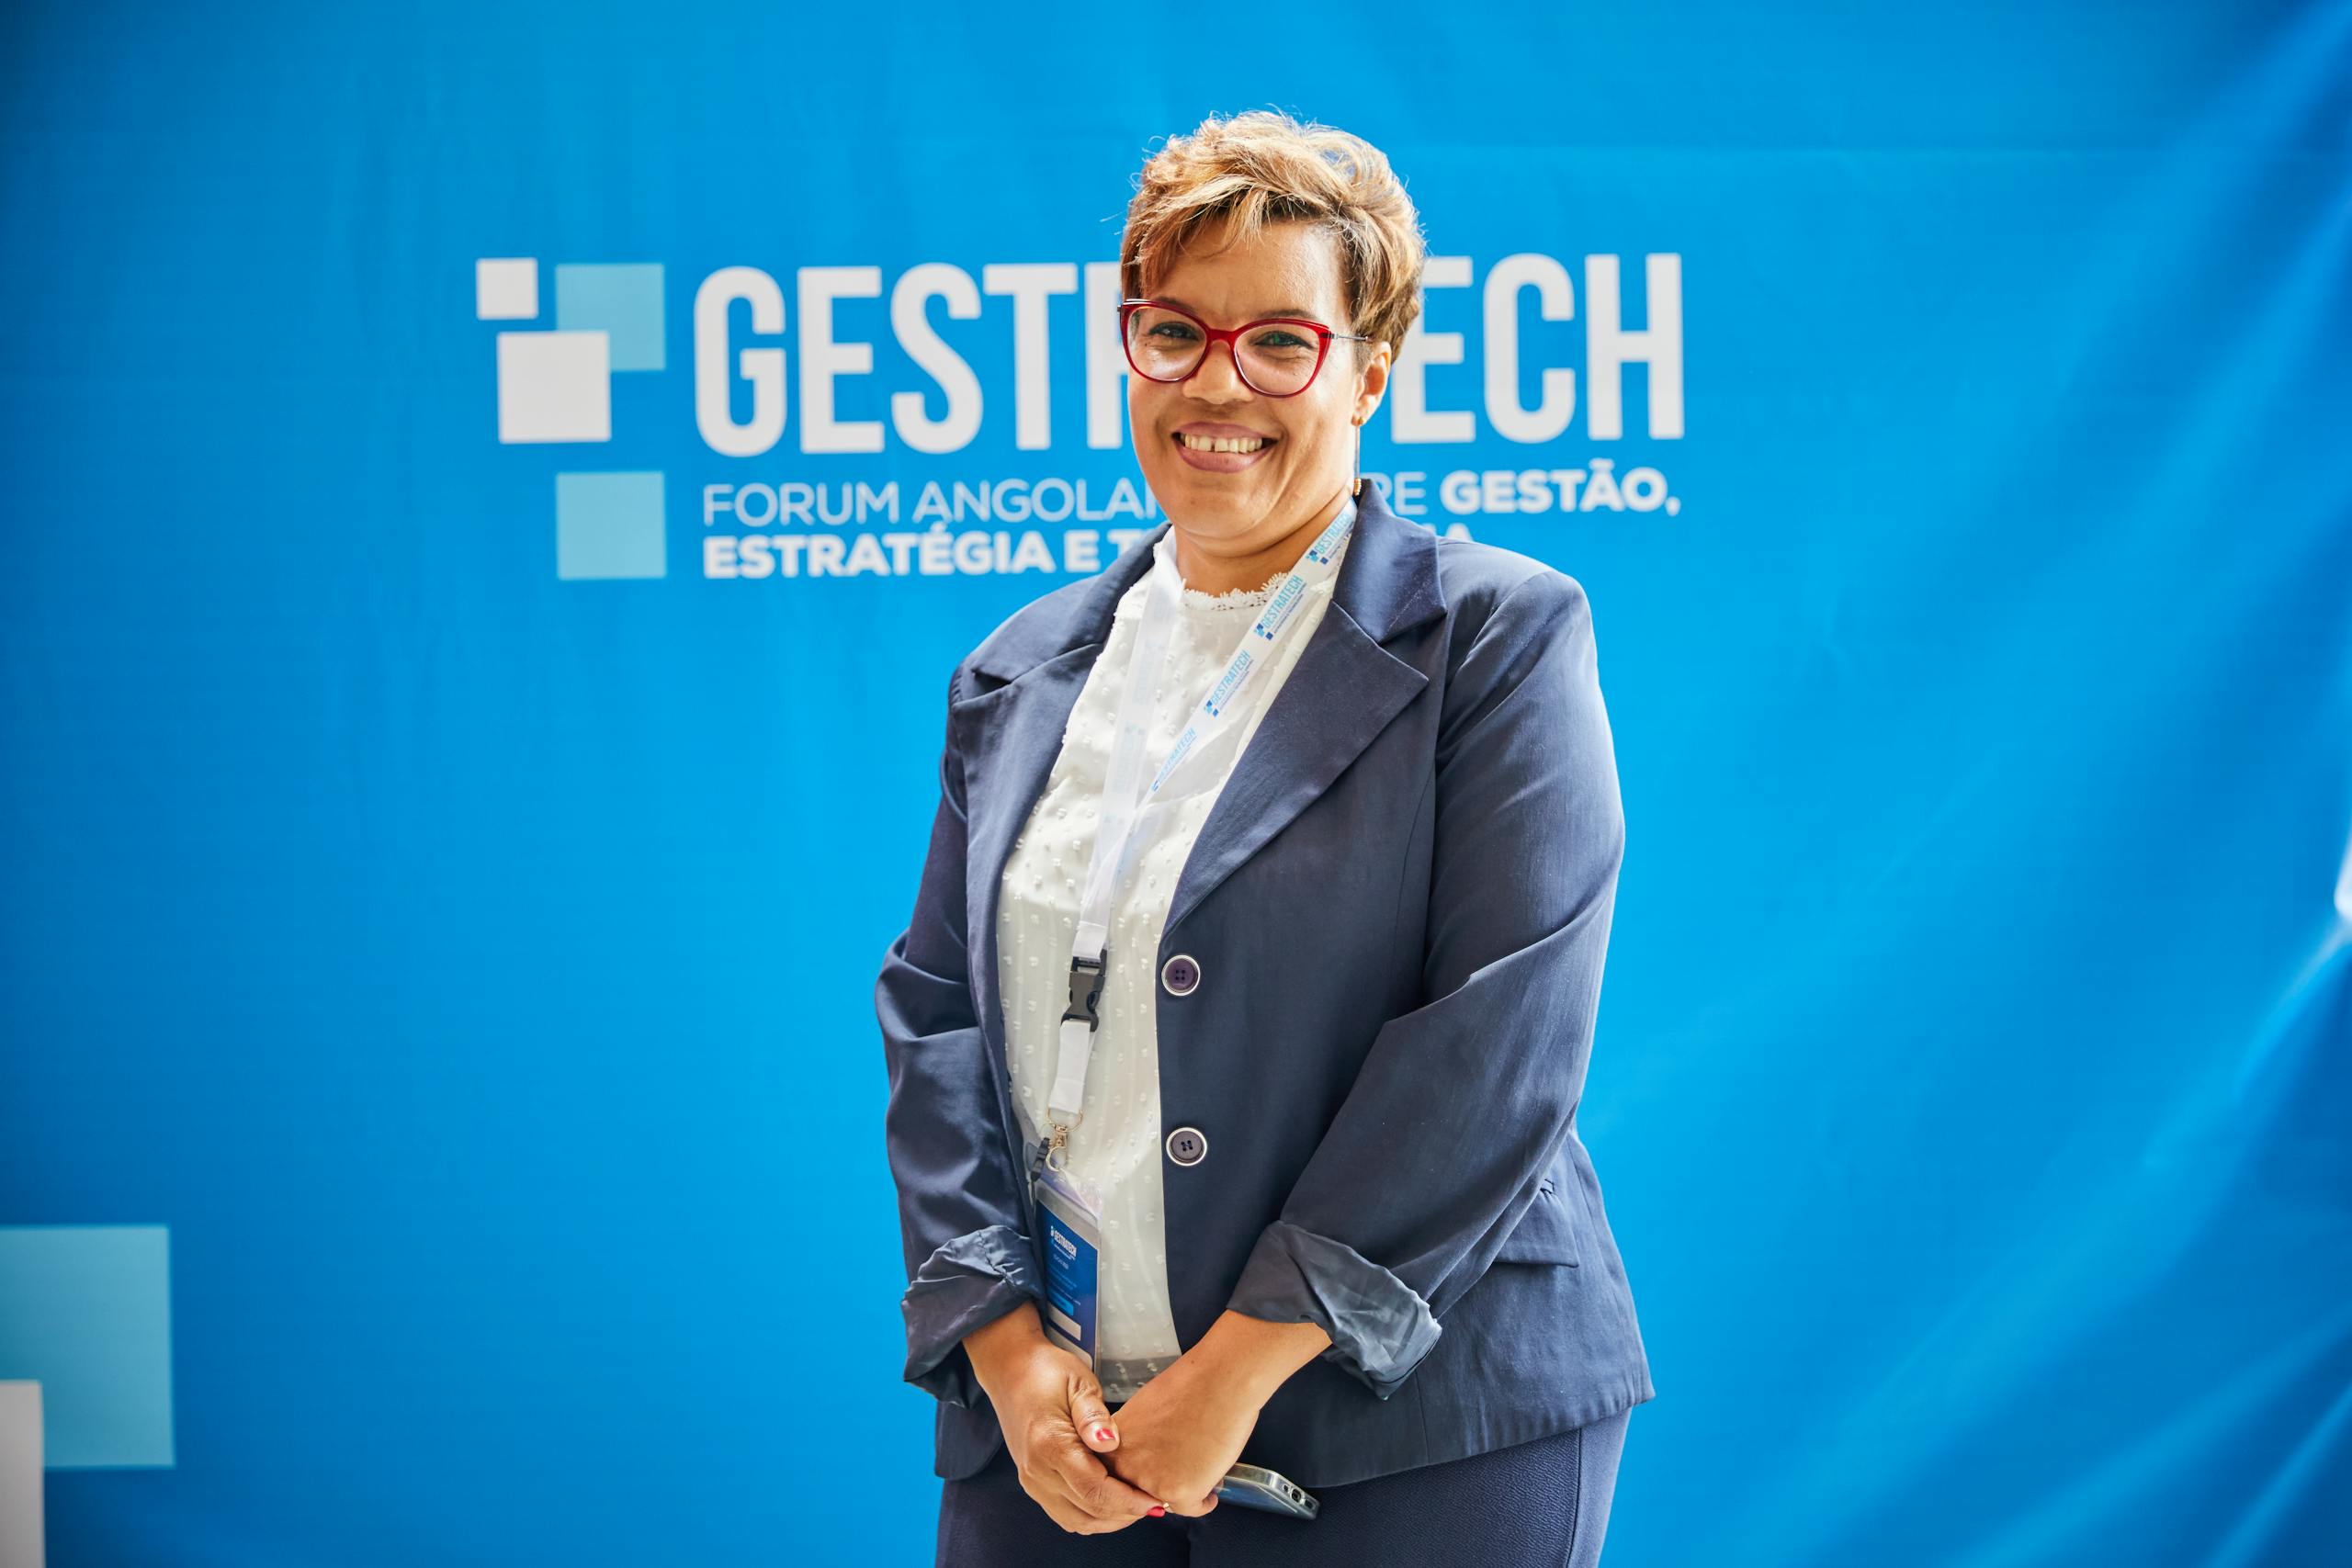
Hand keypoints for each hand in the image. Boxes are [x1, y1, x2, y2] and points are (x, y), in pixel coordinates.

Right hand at [962, 1304, 1167, 1534]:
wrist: (1010, 1370)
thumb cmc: (1048, 1372)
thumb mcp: (1078, 1383)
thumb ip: (1094, 1415)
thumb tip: (1110, 1444)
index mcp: (1050, 1445)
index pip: (1095, 1491)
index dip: (1129, 1502)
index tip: (1156, 1500)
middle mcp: (1037, 1471)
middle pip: (1088, 1513)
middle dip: (1125, 1515)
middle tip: (1154, 1504)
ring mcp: (1032, 1481)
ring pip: (1076, 1522)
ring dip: (1110, 1520)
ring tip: (1137, 1506)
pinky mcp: (1032, 1483)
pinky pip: (1065, 1515)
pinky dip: (1092, 1516)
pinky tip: (1112, 1503)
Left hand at [1098, 1350, 1259, 1517]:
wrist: (1219, 1381)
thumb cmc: (1191, 1385)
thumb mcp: (1147, 1411)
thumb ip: (1139, 1440)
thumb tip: (1150, 1456)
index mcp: (1112, 1443)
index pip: (1118, 1477)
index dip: (1139, 1478)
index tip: (1156, 1477)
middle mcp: (1125, 1466)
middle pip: (1140, 1493)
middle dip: (1159, 1487)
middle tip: (1179, 1477)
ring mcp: (1150, 1482)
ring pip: (1167, 1501)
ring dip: (1183, 1492)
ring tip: (1199, 1474)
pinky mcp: (1178, 1492)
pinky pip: (1193, 1508)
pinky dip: (1205, 1501)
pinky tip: (1210, 1491)